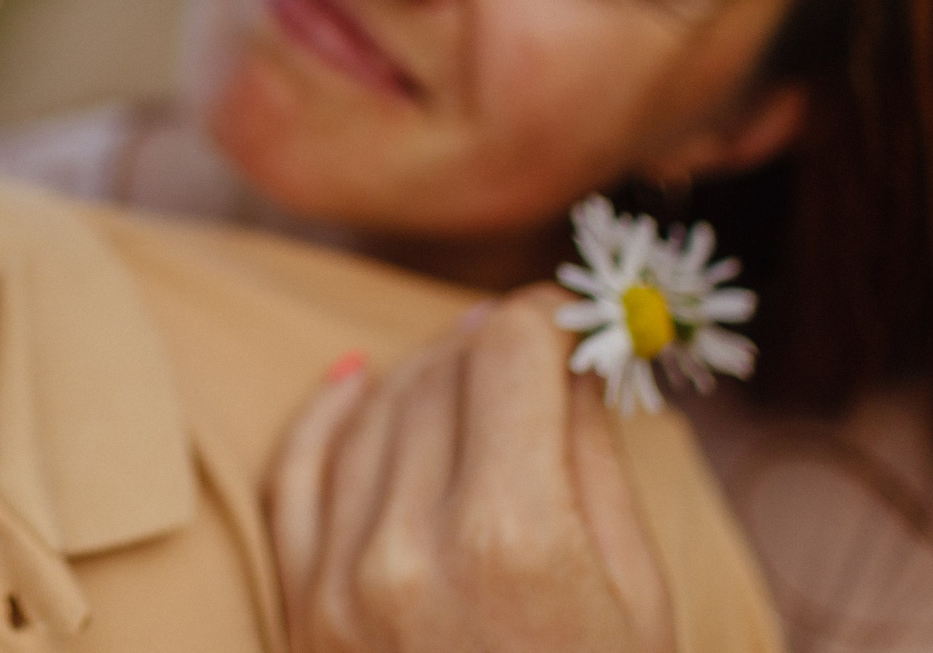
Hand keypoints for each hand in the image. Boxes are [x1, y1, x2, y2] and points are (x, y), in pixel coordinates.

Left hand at [270, 285, 674, 652]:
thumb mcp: (635, 597)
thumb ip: (590, 459)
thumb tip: (565, 353)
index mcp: (513, 541)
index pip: (511, 352)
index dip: (548, 319)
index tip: (571, 321)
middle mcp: (408, 551)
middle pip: (442, 373)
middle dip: (493, 349)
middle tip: (535, 351)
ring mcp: (337, 584)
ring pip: (372, 409)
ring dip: (425, 381)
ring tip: (476, 385)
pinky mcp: (299, 614)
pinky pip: (297, 472)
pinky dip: (328, 416)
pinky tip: (354, 380)